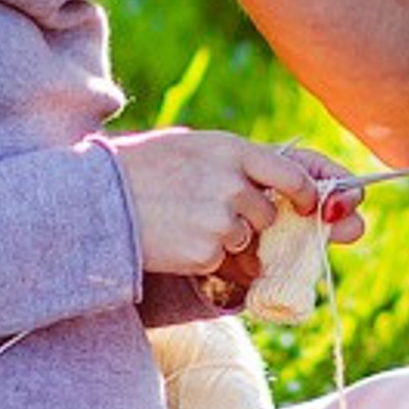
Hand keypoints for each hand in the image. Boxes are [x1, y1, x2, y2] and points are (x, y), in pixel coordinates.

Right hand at [111, 130, 365, 277]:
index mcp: (229, 148)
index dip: (309, 191)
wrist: (97, 198)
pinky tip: (174, 238)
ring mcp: (221, 217)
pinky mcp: (207, 250)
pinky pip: (221, 260)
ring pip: (247, 239)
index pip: (292, 171)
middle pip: (269, 213)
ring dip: (226, 238)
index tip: (310, 203)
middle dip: (253, 221)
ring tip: (184, 221)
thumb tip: (286, 191)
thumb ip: (237, 164)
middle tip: (217, 215)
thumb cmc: (144, 170)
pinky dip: (203, 256)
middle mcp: (232, 180)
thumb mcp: (192, 148)